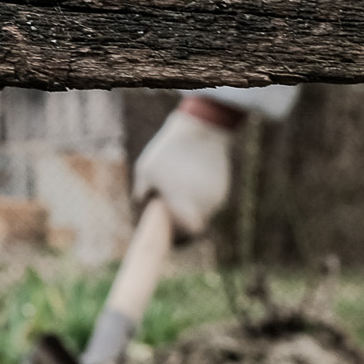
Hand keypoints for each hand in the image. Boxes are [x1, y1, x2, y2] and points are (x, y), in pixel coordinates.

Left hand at [132, 106, 235, 236]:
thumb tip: (139, 201)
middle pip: (197, 222)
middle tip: (172, 205)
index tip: (171, 225)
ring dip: (195, 206)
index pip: (188, 233)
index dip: (181, 233)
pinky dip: (202, 195)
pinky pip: (212, 199)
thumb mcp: (145, 170)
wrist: (201, 131)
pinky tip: (192, 180)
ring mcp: (216, 197)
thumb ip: (141, 191)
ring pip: (205, 211)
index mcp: (184, 207)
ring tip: (181, 188)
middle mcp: (204, 206)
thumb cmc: (168, 152)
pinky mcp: (224, 186)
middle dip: (185, 217)